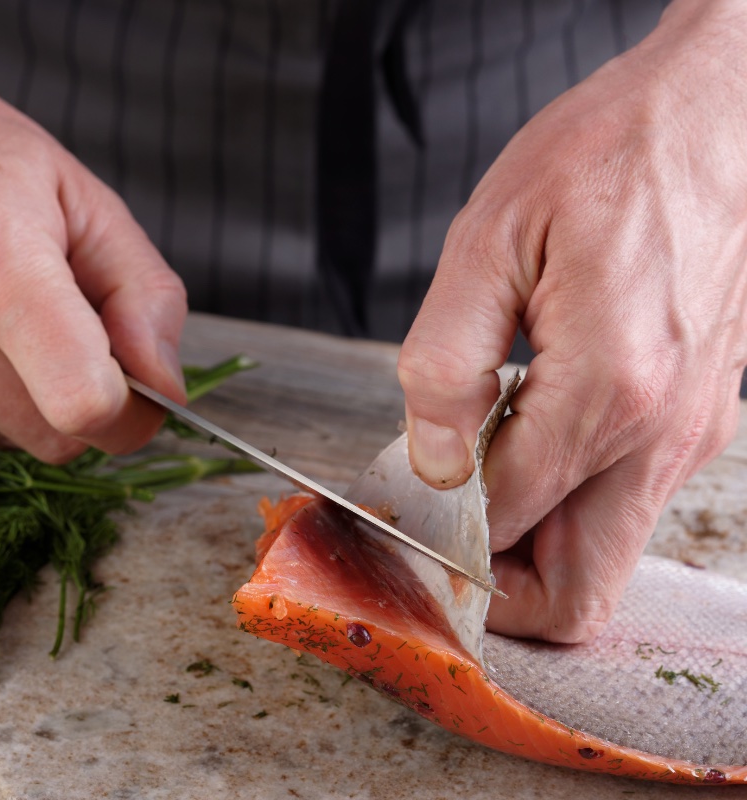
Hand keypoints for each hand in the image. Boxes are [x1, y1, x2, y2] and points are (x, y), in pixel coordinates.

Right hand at [0, 67, 186, 461]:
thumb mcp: (95, 210)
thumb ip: (146, 297)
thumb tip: (165, 385)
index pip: (83, 401)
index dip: (133, 410)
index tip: (146, 381)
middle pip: (60, 436)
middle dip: (100, 401)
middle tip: (89, 332)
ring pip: (22, 439)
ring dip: (51, 400)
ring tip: (33, 323)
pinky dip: (8, 397)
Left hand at [398, 0, 746, 641]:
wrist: (710, 113)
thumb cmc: (605, 157)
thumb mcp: (488, 243)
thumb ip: (446, 367)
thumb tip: (435, 462)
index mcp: (607, 391)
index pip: (505, 523)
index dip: (438, 531)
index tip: (400, 506)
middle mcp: (661, 433)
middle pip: (577, 591)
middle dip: (496, 586)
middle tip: (438, 530)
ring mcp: (688, 433)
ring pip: (603, 552)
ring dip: (530, 540)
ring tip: (474, 468)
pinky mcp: (694, 418)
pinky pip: (622, 498)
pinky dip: (565, 497)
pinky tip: (524, 430)